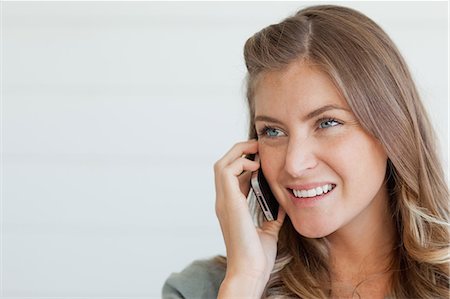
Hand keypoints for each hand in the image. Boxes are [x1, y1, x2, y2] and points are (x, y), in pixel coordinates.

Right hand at [214, 140, 285, 297]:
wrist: (250, 271)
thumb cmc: (257, 256)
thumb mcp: (268, 230)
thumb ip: (272, 216)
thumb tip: (284, 203)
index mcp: (232, 207)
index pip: (233, 177)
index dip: (246, 164)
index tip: (262, 159)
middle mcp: (224, 201)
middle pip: (222, 165)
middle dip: (239, 152)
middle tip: (258, 147)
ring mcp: (223, 201)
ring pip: (221, 165)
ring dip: (238, 153)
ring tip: (256, 150)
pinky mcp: (228, 202)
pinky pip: (227, 171)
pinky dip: (241, 163)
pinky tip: (256, 166)